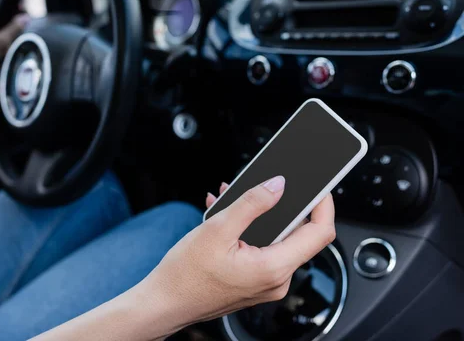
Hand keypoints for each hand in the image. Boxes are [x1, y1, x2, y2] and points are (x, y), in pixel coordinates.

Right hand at [141, 176, 335, 331]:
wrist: (165, 303)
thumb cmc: (186, 275)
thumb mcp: (217, 229)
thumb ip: (252, 203)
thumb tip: (278, 185)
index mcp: (273, 268)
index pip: (320, 233)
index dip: (323, 204)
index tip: (318, 186)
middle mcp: (276, 280)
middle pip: (298, 234)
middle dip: (279, 205)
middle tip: (259, 187)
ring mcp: (267, 284)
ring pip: (276, 240)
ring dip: (258, 217)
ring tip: (230, 203)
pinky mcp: (255, 283)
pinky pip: (263, 251)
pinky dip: (249, 232)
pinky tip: (225, 220)